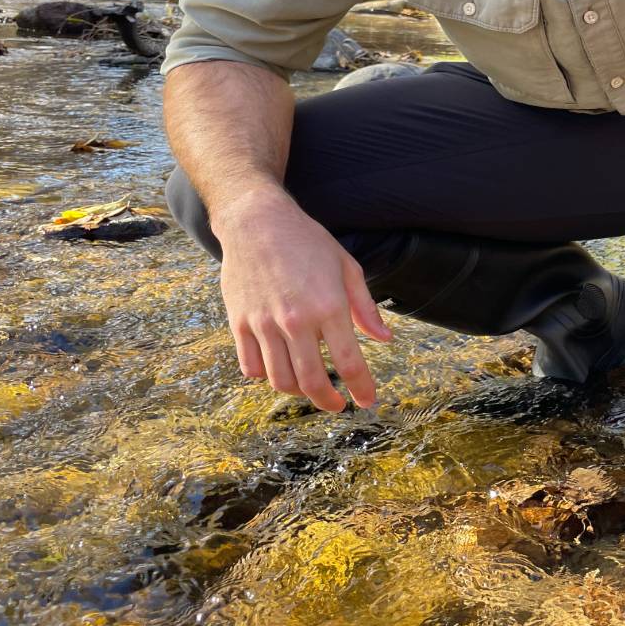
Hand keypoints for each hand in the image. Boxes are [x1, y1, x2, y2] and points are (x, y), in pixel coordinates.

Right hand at [214, 191, 391, 410]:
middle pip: (312, 382)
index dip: (362, 388)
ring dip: (298, 392)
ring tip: (309, 386)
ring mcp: (264, 324)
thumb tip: (385, 339)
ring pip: (280, 380)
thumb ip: (365, 307)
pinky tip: (279, 368)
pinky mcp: (239, 323)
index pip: (349, 363)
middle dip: (328, 401)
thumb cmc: (307, 242)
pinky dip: (266, 376)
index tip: (368, 401)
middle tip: (337, 404)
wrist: (256, 221)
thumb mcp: (346, 266)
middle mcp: (296, 320)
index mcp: (329, 306)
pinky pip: (251, 367)